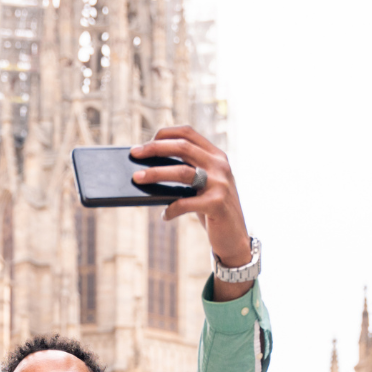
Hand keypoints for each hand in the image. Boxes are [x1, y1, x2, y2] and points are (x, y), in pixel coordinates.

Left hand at [131, 126, 251, 288]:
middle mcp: (220, 165)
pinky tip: (164, 215)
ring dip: (155, 173)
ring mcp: (220, 184)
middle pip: (182, 147)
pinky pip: (185, 203)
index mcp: (216, 156)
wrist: (236, 238)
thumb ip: (189, 172)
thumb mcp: (205, 186)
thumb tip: (150, 168)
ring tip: (137, 178)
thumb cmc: (213, 210)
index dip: (165, 134)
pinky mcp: (217, 204)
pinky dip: (171, 209)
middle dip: (154, 148)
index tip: (145, 142)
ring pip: (181, 171)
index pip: (188, 133)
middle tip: (134, 153)